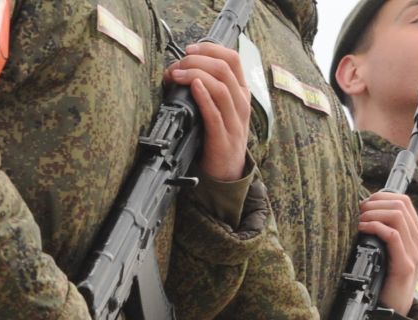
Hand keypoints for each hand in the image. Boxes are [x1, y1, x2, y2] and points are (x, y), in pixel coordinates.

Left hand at [167, 42, 251, 183]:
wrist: (227, 173)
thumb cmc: (219, 137)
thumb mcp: (220, 108)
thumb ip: (209, 89)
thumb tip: (183, 69)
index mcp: (241, 92)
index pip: (232, 59)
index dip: (210, 49)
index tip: (189, 49)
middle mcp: (241, 104)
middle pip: (224, 69)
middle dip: (198, 61)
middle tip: (177, 64)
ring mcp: (234, 121)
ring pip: (221, 87)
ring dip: (196, 75)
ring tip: (177, 74)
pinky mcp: (223, 138)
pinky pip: (215, 113)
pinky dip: (204, 97)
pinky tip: (194, 87)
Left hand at [357, 191, 417, 315]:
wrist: (394, 310)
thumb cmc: (385, 279)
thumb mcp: (386, 252)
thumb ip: (383, 234)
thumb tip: (361, 213)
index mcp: (417, 234)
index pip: (403, 201)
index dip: (381, 197)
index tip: (363, 204)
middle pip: (400, 204)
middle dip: (374, 204)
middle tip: (357, 212)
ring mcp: (416, 252)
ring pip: (397, 215)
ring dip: (372, 214)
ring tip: (358, 221)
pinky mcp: (406, 264)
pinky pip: (392, 235)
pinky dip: (374, 227)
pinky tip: (362, 230)